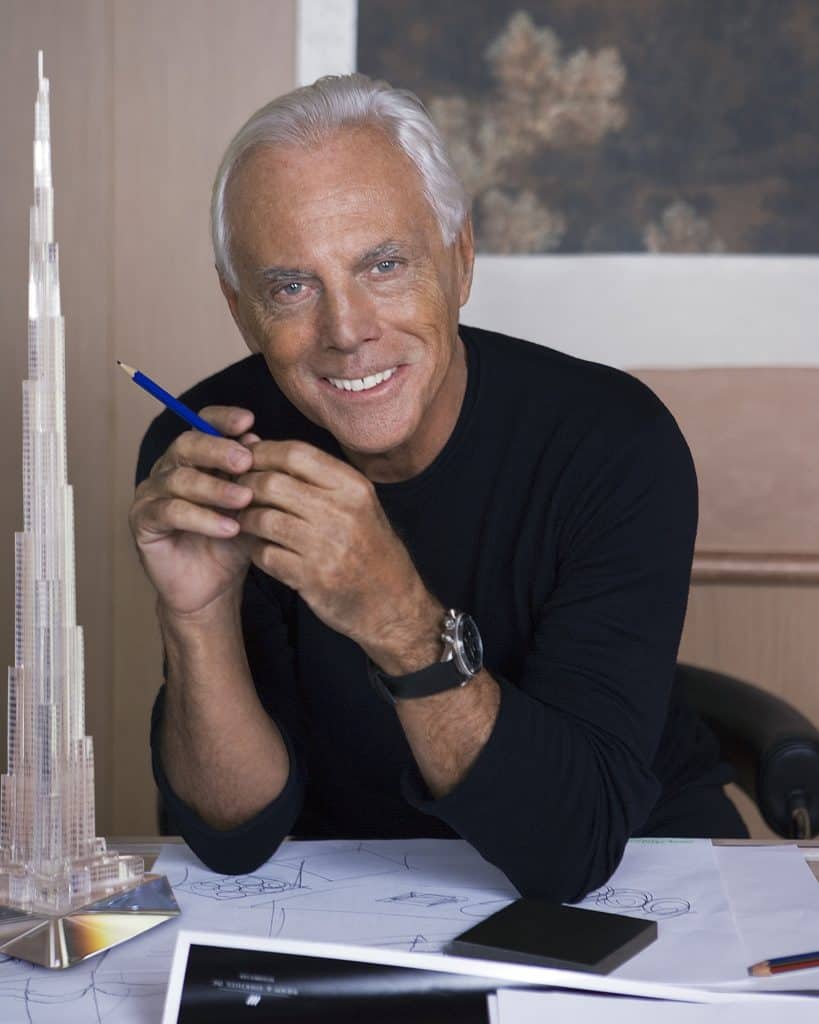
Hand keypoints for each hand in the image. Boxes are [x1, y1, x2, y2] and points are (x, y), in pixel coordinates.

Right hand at [129, 406, 257, 617]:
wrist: (213, 587)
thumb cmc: (232, 542)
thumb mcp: (250, 506)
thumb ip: (250, 475)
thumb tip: (256, 440)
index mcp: (194, 458)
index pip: (202, 425)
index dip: (221, 419)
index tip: (247, 421)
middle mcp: (168, 469)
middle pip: (186, 445)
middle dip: (218, 450)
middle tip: (245, 461)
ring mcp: (151, 493)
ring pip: (179, 479)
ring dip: (215, 488)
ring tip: (244, 500)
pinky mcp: (142, 521)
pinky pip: (171, 512)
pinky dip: (202, 518)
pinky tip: (229, 527)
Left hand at [236, 441, 439, 663]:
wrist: (392, 603)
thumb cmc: (369, 547)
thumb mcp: (359, 504)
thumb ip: (318, 478)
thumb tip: (262, 448)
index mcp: (353, 487)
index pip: (296, 454)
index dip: (263, 453)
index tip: (247, 459)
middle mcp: (341, 513)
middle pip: (272, 484)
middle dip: (246, 486)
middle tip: (237, 492)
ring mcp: (326, 547)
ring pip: (263, 519)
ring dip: (246, 519)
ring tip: (245, 520)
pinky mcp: (311, 578)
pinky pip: (264, 554)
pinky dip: (256, 550)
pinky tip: (261, 548)